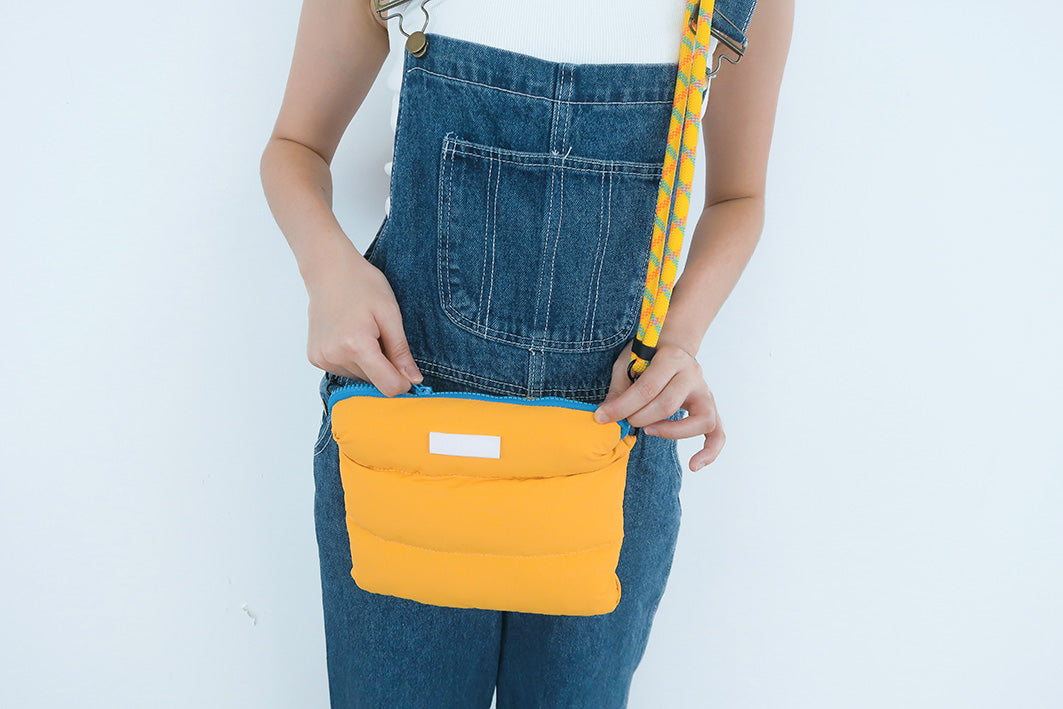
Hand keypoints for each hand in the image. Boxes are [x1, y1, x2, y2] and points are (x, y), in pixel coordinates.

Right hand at [305, 243, 423, 396]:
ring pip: (359, 378)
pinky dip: (354, 360)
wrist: (328, 270)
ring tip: (364, 333)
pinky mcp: (315, 358)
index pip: (388, 387)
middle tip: (381, 337)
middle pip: (374, 383)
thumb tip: (414, 380)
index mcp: (356, 345)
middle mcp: (334, 356)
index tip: (406, 368)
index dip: (403, 381)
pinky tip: (351, 337)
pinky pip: (344, 371)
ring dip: (369, 363)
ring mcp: (322, 358)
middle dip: (384, 367)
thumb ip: (401, 351)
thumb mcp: (391, 314)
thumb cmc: (361, 284)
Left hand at [593, 338, 724, 470]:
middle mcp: (693, 373)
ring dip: (670, 432)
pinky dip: (710, 452)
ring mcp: (705, 392)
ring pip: (699, 421)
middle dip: (640, 418)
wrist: (672, 349)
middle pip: (668, 405)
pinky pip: (718, 434)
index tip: (602, 417)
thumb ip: (619, 387)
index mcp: (671, 357)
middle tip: (627, 420)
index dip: (622, 406)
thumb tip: (605, 415)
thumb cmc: (647, 357)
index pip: (647, 388)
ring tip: (649, 430)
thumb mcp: (628, 362)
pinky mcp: (710, 408)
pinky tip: (694, 465)